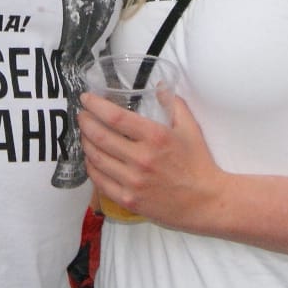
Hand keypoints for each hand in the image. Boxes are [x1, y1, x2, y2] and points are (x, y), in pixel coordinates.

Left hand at [78, 89, 223, 228]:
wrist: (206, 202)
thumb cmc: (198, 164)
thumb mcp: (190, 129)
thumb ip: (173, 104)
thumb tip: (159, 86)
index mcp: (156, 137)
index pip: (115, 117)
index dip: (95, 105)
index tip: (86, 99)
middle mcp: (141, 159)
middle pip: (100, 136)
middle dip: (85, 122)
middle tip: (81, 115)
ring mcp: (133, 181)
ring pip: (96, 158)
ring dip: (85, 143)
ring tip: (84, 134)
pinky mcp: (128, 200)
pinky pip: (100, 181)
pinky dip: (91, 167)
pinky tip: (91, 159)